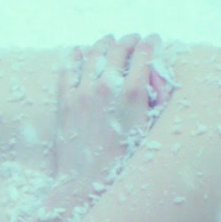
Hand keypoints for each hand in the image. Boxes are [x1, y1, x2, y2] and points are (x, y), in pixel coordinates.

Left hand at [51, 34, 171, 182]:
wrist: (87, 182)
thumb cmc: (124, 161)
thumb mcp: (149, 129)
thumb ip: (155, 100)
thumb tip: (156, 76)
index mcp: (133, 94)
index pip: (144, 54)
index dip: (151, 43)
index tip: (153, 40)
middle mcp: (108, 87)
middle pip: (119, 48)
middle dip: (129, 40)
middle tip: (133, 39)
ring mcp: (83, 92)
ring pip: (94, 54)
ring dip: (104, 43)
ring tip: (109, 40)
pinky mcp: (65, 101)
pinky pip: (68, 70)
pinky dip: (75, 57)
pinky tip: (79, 51)